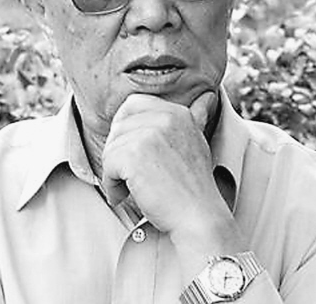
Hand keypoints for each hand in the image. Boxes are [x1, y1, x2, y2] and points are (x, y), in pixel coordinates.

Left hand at [101, 91, 220, 234]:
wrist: (198, 218)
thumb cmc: (194, 187)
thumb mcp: (197, 142)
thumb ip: (196, 116)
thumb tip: (207, 97)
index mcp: (177, 113)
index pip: (134, 104)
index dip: (125, 127)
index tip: (130, 151)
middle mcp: (165, 118)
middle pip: (119, 125)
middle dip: (118, 151)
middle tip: (130, 174)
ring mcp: (149, 134)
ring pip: (111, 147)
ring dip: (115, 172)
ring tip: (131, 189)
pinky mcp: (134, 154)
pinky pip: (107, 165)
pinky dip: (112, 185)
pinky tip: (125, 195)